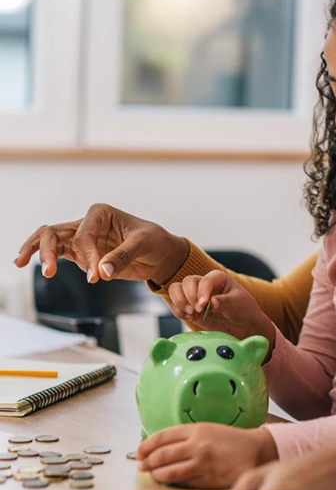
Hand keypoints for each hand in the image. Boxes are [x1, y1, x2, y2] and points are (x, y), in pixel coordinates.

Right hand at [14, 203, 189, 285]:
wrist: (161, 254)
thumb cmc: (155, 241)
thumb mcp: (144, 244)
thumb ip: (122, 256)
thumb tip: (102, 271)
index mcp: (101, 213)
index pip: (83, 235)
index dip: (86, 256)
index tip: (96, 276)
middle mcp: (88, 223)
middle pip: (55, 232)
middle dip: (46, 250)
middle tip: (48, 271)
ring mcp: (82, 238)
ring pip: (49, 239)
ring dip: (36, 251)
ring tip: (20, 263)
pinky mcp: (82, 253)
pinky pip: (57, 253)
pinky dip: (42, 257)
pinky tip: (28, 264)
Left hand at [136, 424, 277, 488]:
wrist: (254, 450)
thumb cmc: (231, 440)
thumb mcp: (208, 430)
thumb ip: (187, 437)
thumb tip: (162, 447)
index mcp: (197, 429)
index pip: (163, 436)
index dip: (147, 445)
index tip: (139, 451)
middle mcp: (197, 444)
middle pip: (162, 454)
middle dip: (147, 461)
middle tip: (141, 465)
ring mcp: (201, 462)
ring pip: (168, 471)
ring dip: (156, 474)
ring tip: (152, 475)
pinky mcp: (206, 478)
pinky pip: (182, 482)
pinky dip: (171, 482)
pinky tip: (168, 481)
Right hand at [167, 271, 275, 358]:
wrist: (243, 325)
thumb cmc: (244, 309)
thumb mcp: (238, 303)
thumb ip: (224, 302)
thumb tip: (211, 302)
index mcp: (217, 278)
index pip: (204, 280)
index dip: (202, 292)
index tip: (203, 305)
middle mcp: (204, 284)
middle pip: (186, 282)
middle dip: (189, 297)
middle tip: (198, 310)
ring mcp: (195, 296)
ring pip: (176, 290)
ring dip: (180, 302)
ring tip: (192, 314)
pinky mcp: (190, 309)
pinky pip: (175, 306)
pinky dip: (178, 311)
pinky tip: (190, 317)